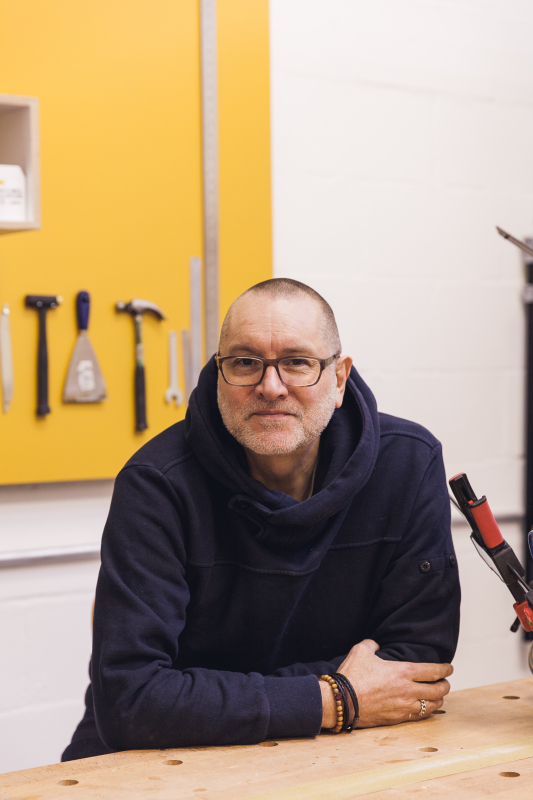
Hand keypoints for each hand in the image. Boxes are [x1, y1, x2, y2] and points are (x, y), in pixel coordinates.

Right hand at [321, 639, 451, 728]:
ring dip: (438, 701)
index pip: (433, 671)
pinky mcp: (396, 718)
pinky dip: (424, 712)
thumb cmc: (352, 675)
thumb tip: (376, 644)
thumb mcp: (361, 651)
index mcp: (402, 672)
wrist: (342, 701)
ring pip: (431, 706)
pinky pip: (417, 717)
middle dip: (445, 686)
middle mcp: (407, 690)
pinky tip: (423, 709)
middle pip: (438, 691)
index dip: (444, 669)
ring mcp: (403, 707)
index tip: (449, 668)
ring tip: (438, 697)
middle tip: (445, 683)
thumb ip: (372, 644)